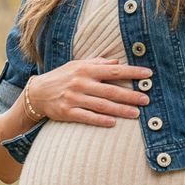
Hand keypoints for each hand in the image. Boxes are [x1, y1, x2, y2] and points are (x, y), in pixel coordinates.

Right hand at [26, 57, 151, 126]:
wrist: (36, 92)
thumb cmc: (62, 77)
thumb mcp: (77, 65)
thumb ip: (97, 63)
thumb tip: (117, 62)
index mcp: (86, 69)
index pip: (113, 70)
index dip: (132, 72)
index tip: (148, 74)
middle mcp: (80, 83)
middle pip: (110, 90)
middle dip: (130, 95)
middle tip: (146, 99)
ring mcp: (73, 98)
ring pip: (101, 105)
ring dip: (120, 110)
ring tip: (136, 114)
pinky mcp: (67, 112)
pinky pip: (86, 117)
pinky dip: (100, 120)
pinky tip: (113, 122)